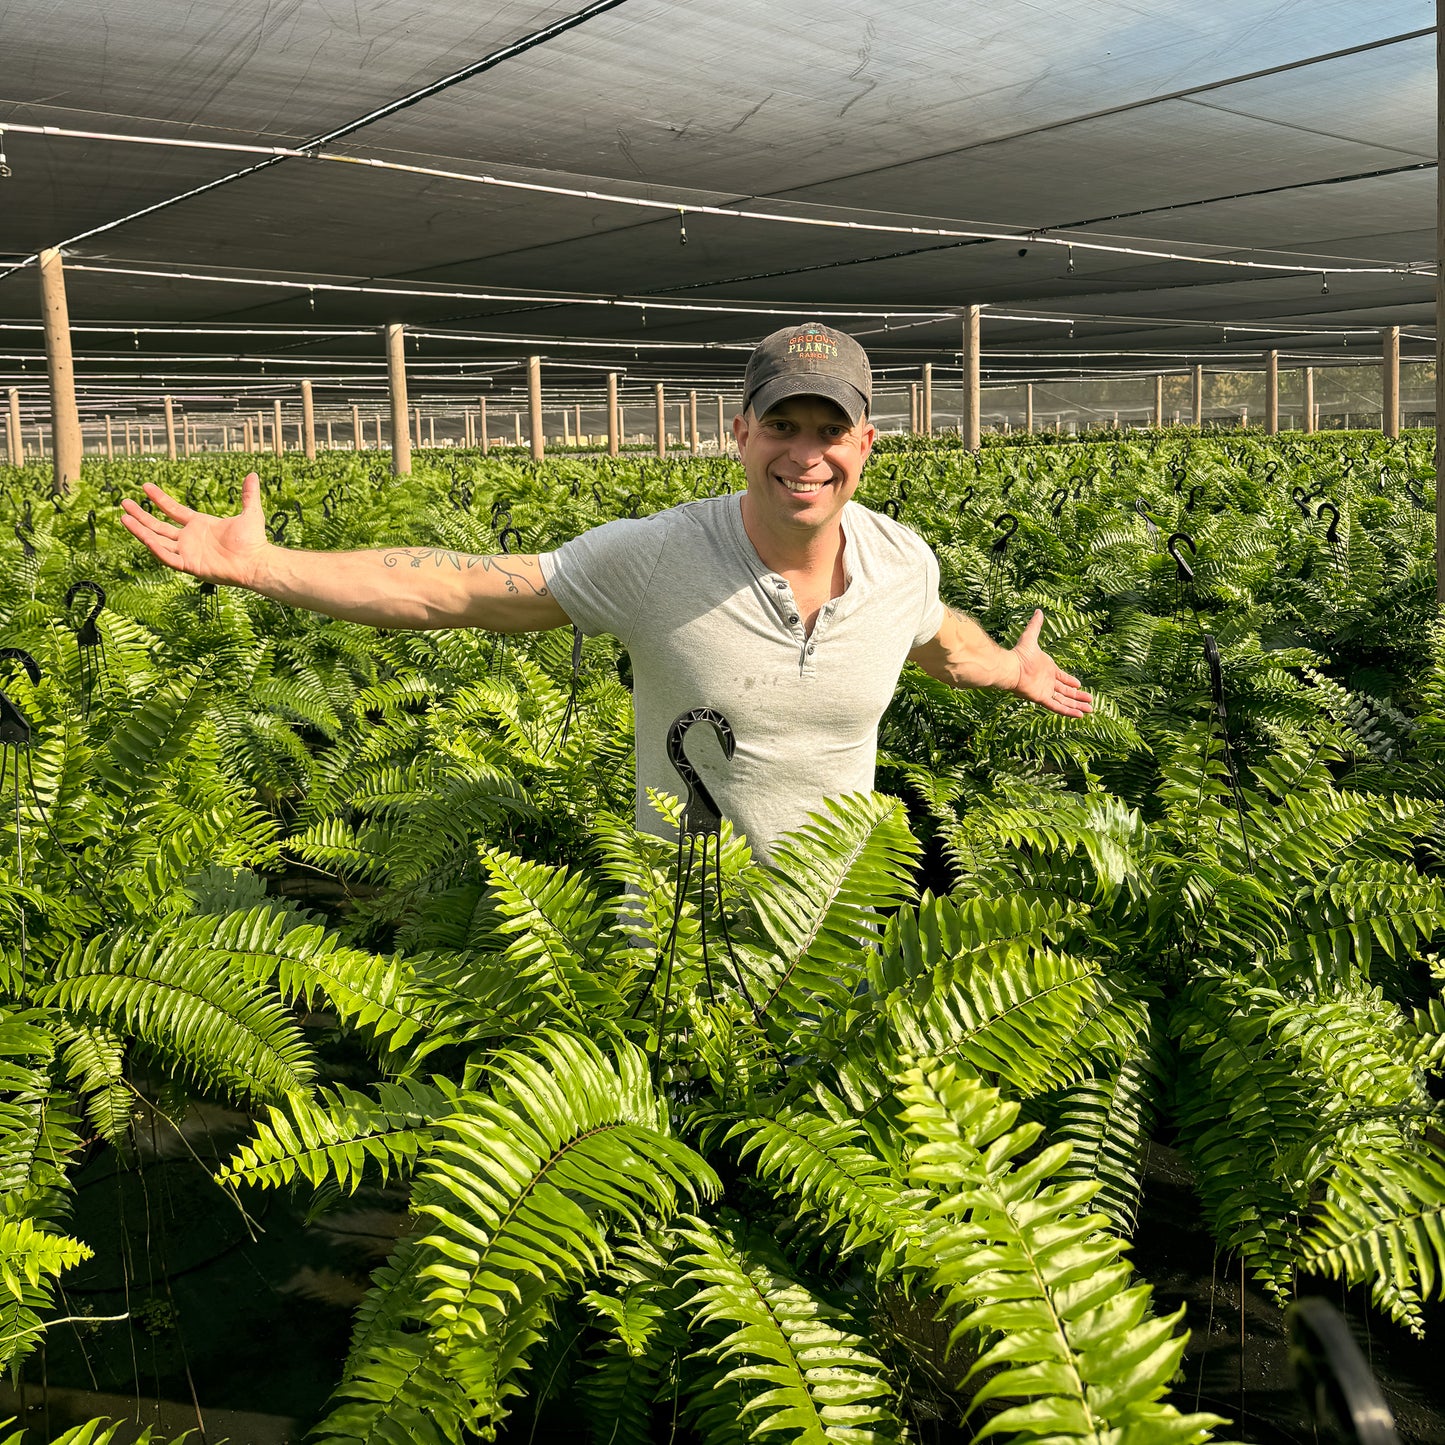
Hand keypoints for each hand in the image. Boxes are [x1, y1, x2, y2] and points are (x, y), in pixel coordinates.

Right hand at [120, 471, 269, 587]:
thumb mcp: (250, 513)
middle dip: (141, 515)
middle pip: (159, 526)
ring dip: (140, 530)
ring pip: (158, 541)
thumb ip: (249, 494)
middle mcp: (190, 539)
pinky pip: (167, 557)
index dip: (159, 499)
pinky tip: (144, 536)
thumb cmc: (254, 541)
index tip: (145, 486)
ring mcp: (188, 552)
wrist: (257, 562)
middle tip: (124, 502)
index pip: (173, 510)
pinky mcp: (190, 565)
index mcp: (200, 525)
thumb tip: (253, 474)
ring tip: (124, 518)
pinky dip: (155, 547)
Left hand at [1009, 609, 1092, 716]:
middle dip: (1078, 697)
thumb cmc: (1019, 654)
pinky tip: (1079, 715)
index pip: (1062, 678)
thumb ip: (1035, 625)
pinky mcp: (1042, 698)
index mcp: (1047, 670)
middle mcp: (1047, 682)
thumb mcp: (1030, 637)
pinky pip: (1057, 707)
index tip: (1080, 685)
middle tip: (1090, 701)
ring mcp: (1045, 691)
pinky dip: (1068, 711)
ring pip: (1064, 701)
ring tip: (1090, 709)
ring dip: (1077, 705)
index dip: (1070, 682)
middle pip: (1066, 692)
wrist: (1009, 667)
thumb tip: (1039, 611)